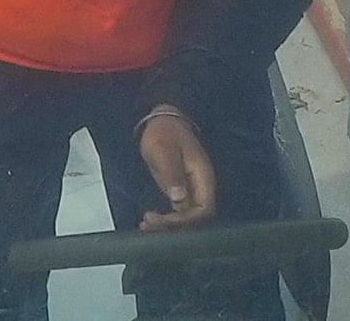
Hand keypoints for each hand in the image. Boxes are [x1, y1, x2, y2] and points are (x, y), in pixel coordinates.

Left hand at [134, 107, 219, 230]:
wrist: (162, 122)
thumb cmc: (163, 132)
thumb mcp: (164, 150)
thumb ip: (172, 173)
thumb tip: (179, 199)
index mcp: (203, 176)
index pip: (204, 210)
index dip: (186, 221)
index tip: (163, 219)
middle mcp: (201, 187)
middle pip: (196, 219)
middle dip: (173, 226)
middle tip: (148, 222)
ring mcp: (192, 190)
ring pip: (186, 218)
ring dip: (167, 226)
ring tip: (144, 224)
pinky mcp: (181, 192)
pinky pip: (178, 213)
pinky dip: (165, 220)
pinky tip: (148, 221)